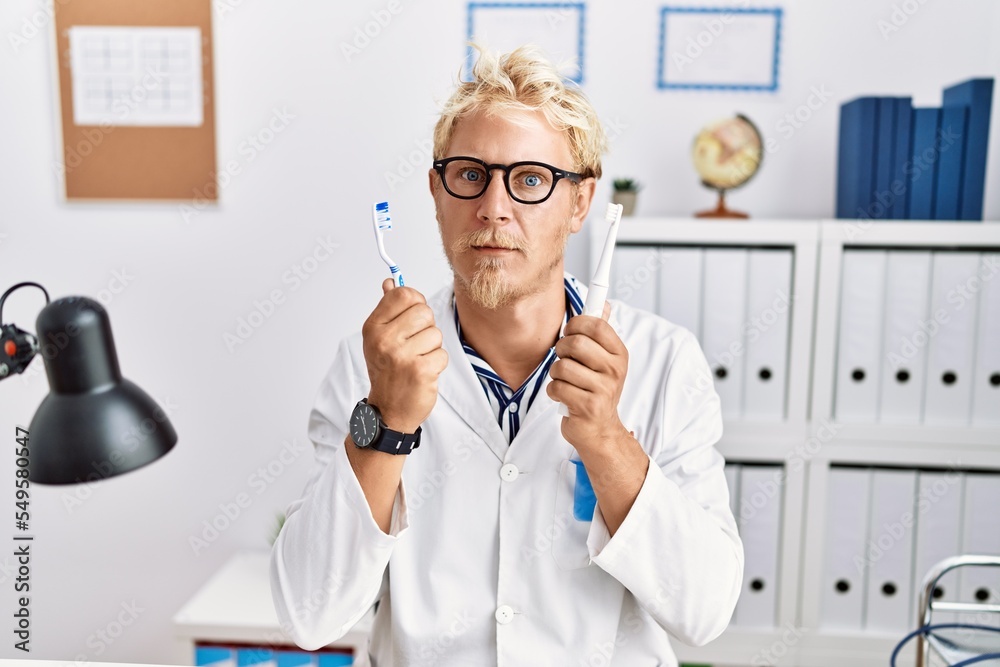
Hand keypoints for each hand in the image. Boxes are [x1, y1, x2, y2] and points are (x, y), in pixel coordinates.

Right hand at [362, 278, 447, 432]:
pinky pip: (442, 354)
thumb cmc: (386, 371)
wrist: (388, 410)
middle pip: (424, 311)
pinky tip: (423, 373)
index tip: (412, 316)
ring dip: (432, 348)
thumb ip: (387, 309)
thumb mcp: (379, 338)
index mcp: (373, 327)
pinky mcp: (420, 371)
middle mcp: (385, 339)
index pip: (403, 294)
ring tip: (417, 360)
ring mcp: (402, 355)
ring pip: (436, 333)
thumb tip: (390, 282)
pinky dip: (437, 364)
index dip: (415, 302)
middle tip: (414, 345)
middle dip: (426, 327)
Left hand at [547, 301, 628, 450]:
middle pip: (576, 344)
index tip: (569, 331)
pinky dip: (553, 391)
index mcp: (619, 354)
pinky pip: (556, 387)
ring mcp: (603, 390)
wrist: (600, 430)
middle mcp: (615, 370)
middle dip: (561, 349)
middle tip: (564, 358)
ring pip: (562, 367)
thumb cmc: (596, 390)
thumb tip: (603, 303)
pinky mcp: (587, 407)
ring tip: (565, 381)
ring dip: (556, 373)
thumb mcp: (605, 361)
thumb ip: (601, 333)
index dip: (576, 323)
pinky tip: (564, 396)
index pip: (596, 325)